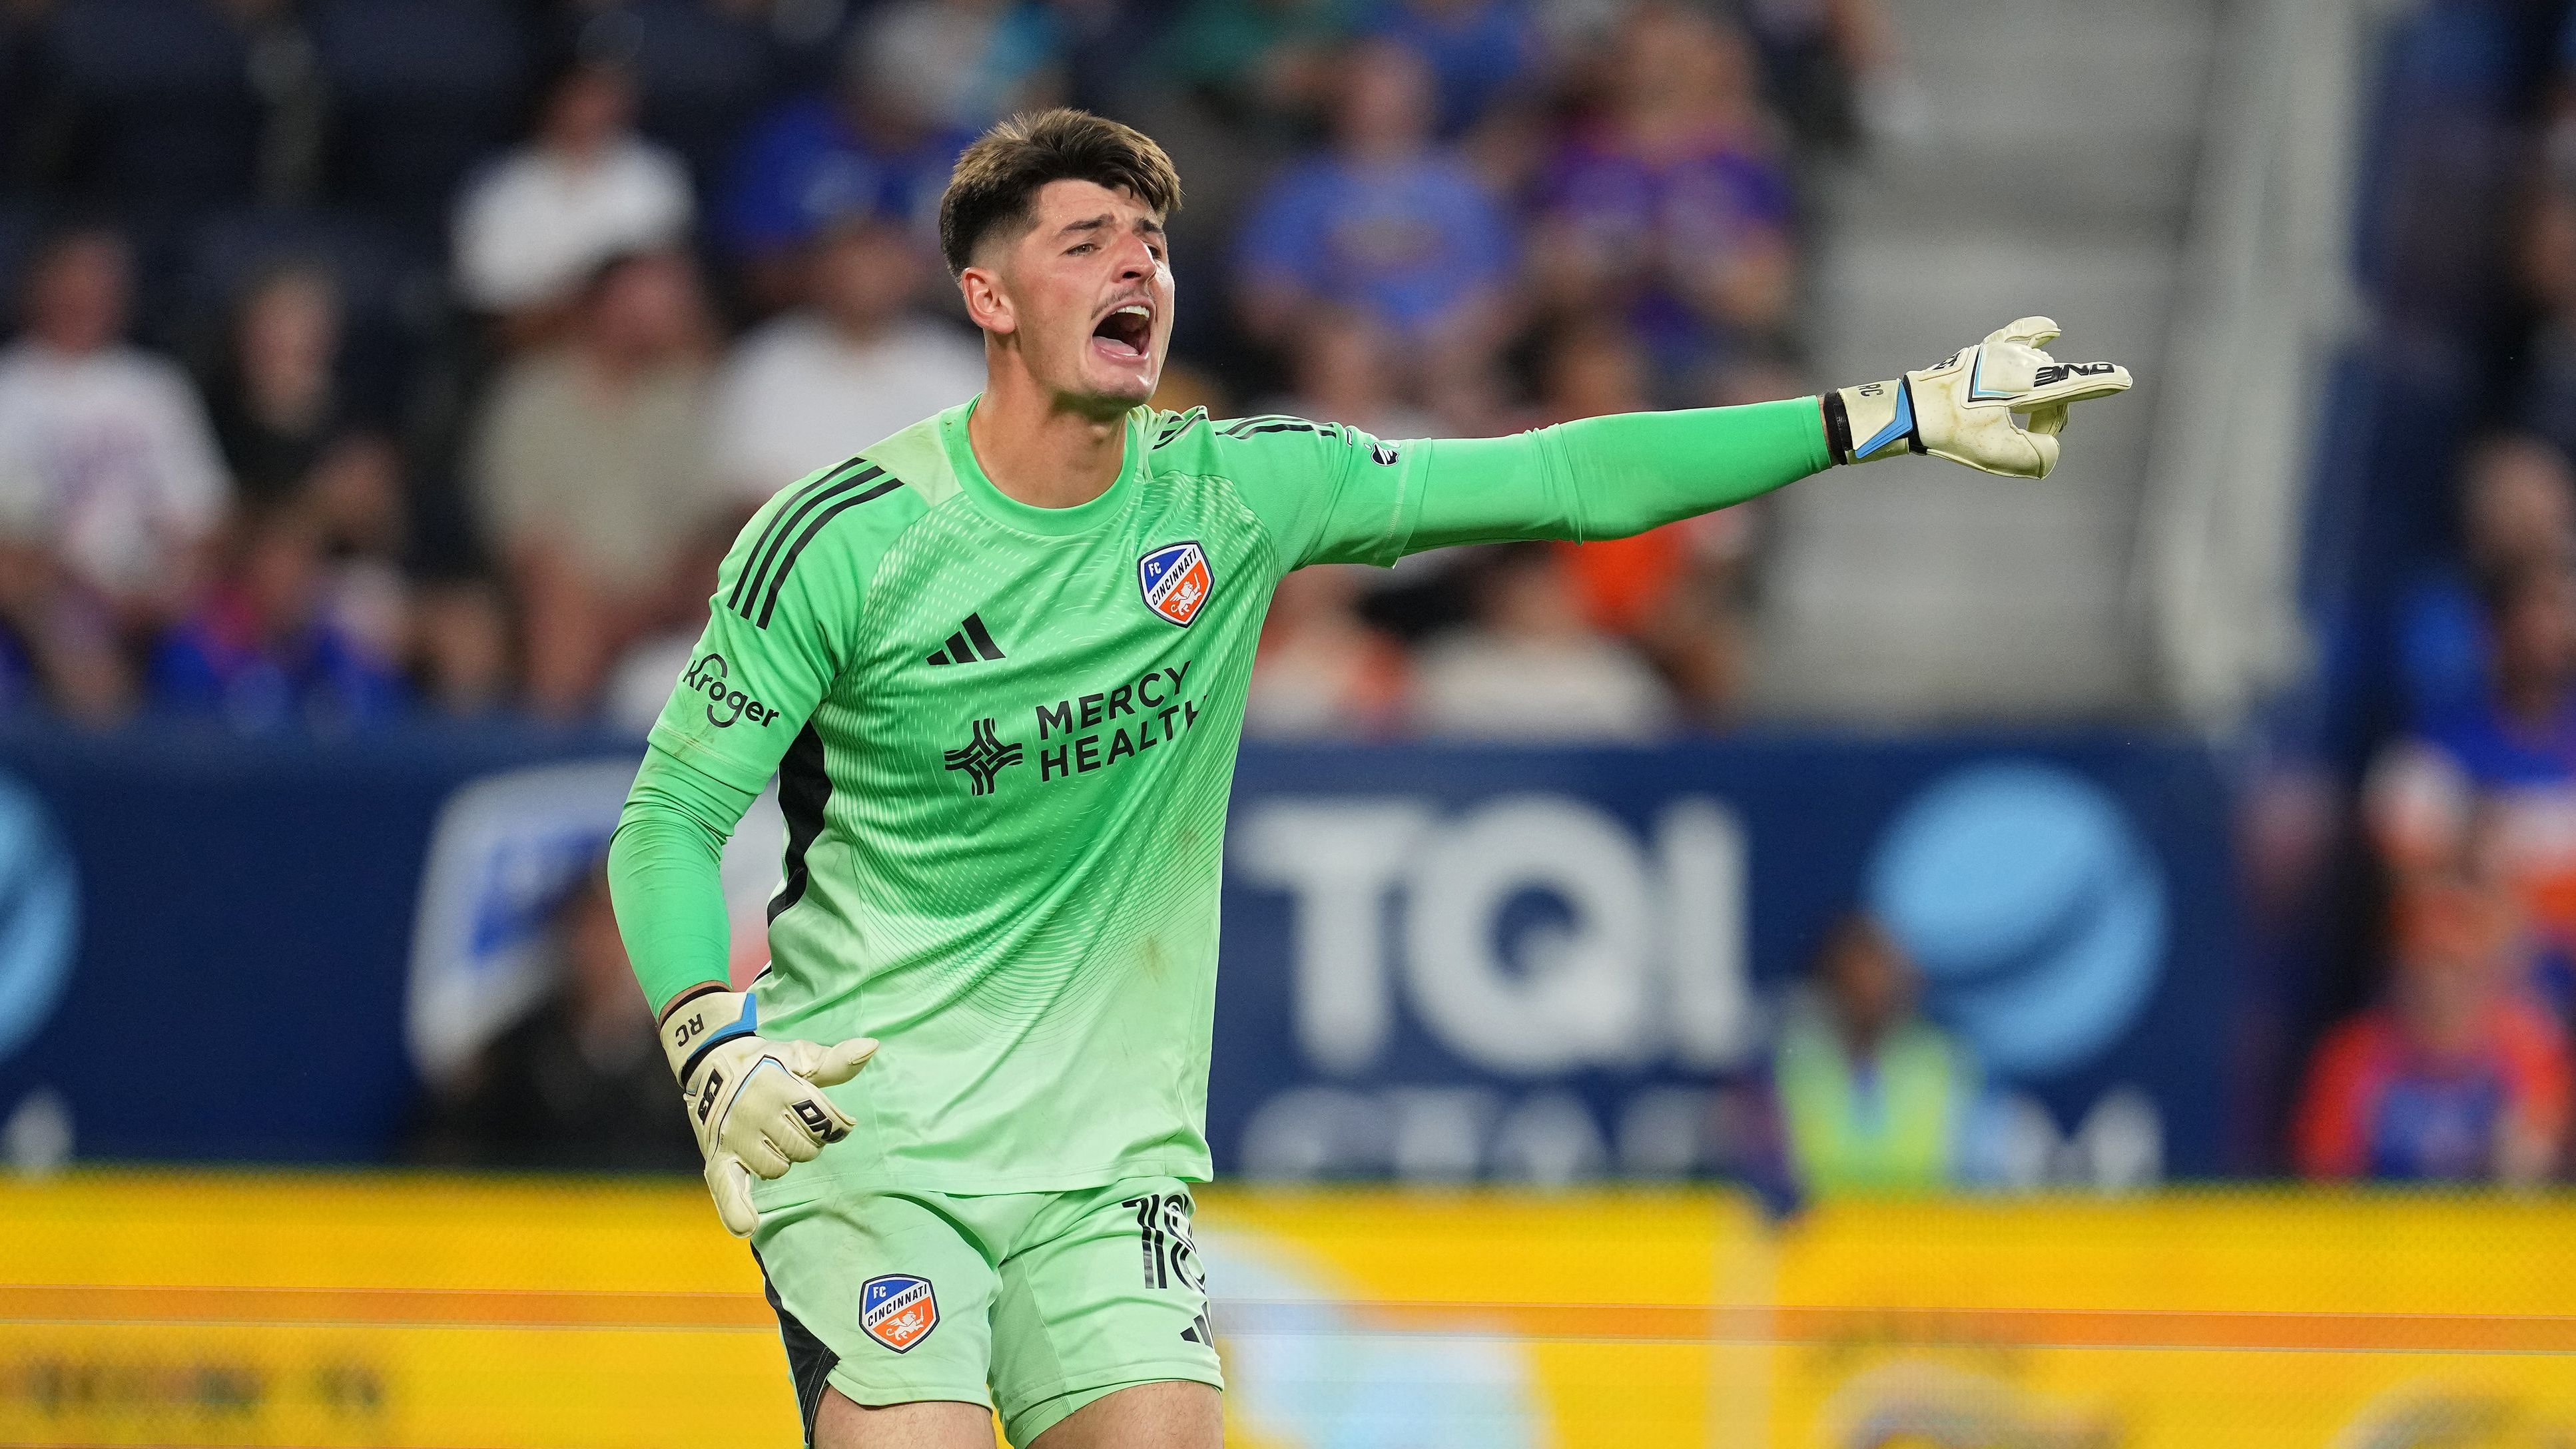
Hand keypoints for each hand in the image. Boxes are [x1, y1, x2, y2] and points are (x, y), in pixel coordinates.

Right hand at [660, 986, 876, 1235]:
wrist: (711, 1064)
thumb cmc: (766, 1062)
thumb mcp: (801, 1056)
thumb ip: (837, 1060)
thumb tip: (872, 1047)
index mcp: (778, 1087)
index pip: (825, 1122)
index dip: (835, 1123)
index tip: (829, 1118)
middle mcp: (754, 1113)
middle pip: (805, 1148)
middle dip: (807, 1139)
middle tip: (791, 1122)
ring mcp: (733, 1138)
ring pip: (778, 1169)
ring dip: (782, 1159)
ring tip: (772, 1139)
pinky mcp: (716, 1158)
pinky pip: (728, 1188)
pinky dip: (736, 1209)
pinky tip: (746, 1225)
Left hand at [1828, 317, 2131, 478]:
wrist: (1912, 411)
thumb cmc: (1953, 434)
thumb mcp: (2002, 456)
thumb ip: (2041, 455)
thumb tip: (2047, 444)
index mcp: (2024, 385)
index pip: (2072, 383)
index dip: (2100, 384)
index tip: (2124, 379)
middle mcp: (2018, 361)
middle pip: (2055, 391)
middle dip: (2048, 417)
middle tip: (2027, 433)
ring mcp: (2002, 352)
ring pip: (2041, 372)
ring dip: (2038, 396)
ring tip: (2016, 411)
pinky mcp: (1985, 351)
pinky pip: (2019, 335)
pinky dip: (2036, 332)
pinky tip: (2051, 328)